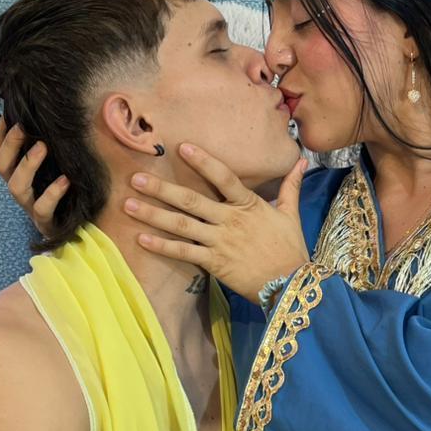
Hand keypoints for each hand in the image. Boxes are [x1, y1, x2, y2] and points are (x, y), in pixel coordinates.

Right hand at [0, 117, 68, 238]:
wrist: (81, 228)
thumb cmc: (70, 191)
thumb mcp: (60, 165)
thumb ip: (52, 146)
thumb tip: (53, 118)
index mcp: (19, 174)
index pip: (0, 152)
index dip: (1, 134)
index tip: (11, 114)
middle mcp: (21, 189)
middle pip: (2, 166)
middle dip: (10, 145)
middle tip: (24, 127)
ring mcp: (31, 207)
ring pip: (16, 187)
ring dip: (27, 165)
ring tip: (42, 147)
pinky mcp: (46, 223)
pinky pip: (42, 208)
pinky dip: (52, 193)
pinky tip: (65, 180)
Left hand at [124, 143, 309, 301]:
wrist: (290, 284)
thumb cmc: (291, 248)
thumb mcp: (291, 214)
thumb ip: (291, 186)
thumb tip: (302, 161)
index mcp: (248, 205)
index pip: (224, 177)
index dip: (203, 161)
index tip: (181, 146)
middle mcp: (230, 220)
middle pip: (191, 200)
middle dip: (162, 189)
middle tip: (135, 178)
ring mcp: (220, 242)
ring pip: (181, 225)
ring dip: (153, 214)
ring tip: (128, 204)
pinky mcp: (214, 263)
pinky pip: (184, 253)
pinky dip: (162, 246)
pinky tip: (141, 238)